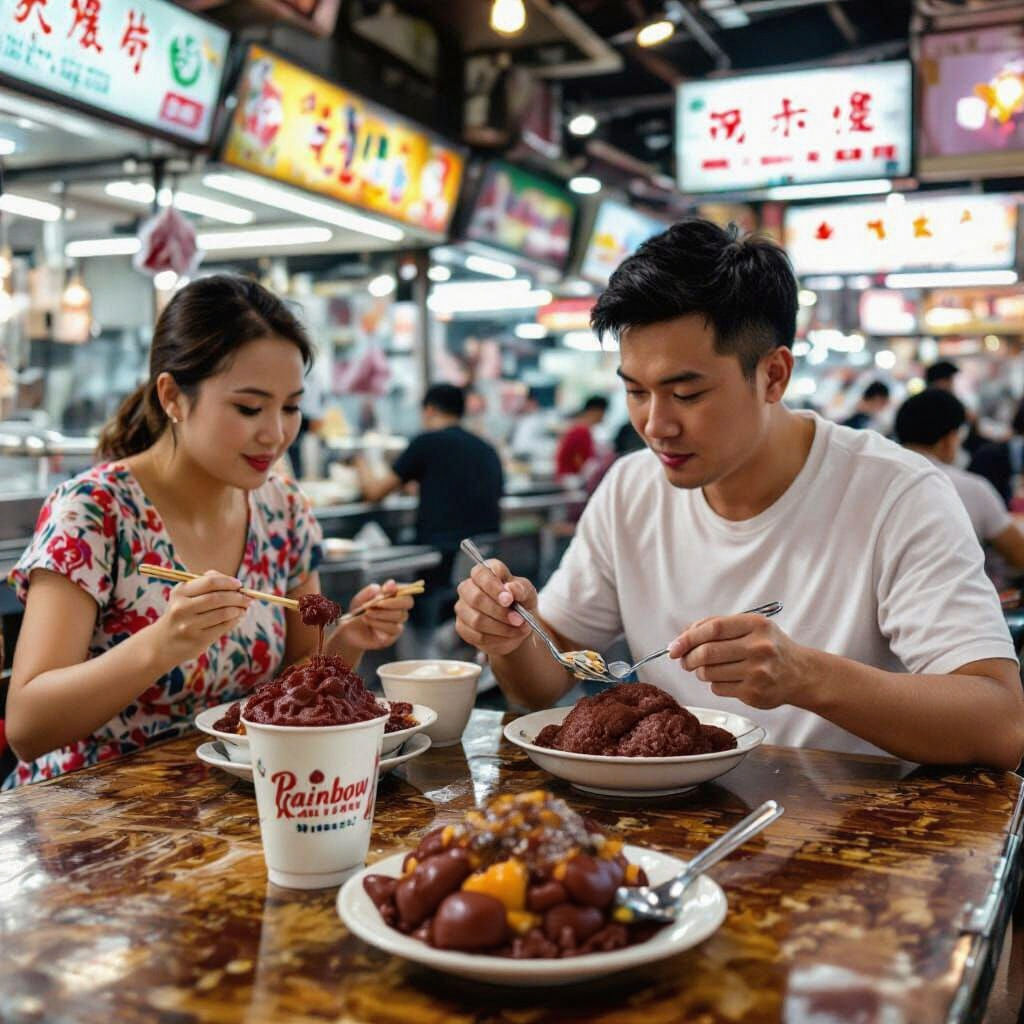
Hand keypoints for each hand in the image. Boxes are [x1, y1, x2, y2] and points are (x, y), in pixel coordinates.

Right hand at [151, 570, 250, 665]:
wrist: (162, 643)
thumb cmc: (181, 613)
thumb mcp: (185, 595)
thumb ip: (206, 583)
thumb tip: (235, 583)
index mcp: (180, 592)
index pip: (210, 582)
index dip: (228, 582)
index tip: (239, 585)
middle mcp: (182, 608)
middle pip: (218, 598)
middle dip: (237, 597)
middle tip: (248, 598)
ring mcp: (190, 625)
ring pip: (223, 613)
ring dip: (238, 609)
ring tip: (244, 608)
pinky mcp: (198, 640)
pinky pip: (223, 627)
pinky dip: (234, 620)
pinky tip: (237, 617)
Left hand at [336, 579, 411, 650]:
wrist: (350, 631)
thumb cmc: (357, 613)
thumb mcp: (360, 600)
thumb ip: (370, 592)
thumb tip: (381, 587)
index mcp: (393, 597)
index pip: (405, 590)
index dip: (399, 588)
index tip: (385, 589)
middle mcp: (399, 609)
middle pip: (408, 602)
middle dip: (393, 602)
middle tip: (378, 603)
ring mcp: (398, 622)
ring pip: (400, 615)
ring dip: (382, 613)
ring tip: (367, 613)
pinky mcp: (393, 635)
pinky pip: (393, 628)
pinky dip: (379, 623)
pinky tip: (367, 620)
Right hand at [455, 559, 536, 656]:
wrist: (517, 624)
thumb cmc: (520, 601)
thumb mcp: (527, 592)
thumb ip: (520, 589)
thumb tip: (510, 589)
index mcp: (483, 573)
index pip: (480, 573)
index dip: (493, 586)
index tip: (509, 599)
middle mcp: (468, 588)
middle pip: (476, 598)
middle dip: (499, 611)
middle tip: (518, 619)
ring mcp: (462, 608)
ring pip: (476, 620)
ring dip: (501, 627)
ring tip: (518, 629)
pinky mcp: (462, 627)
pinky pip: (477, 636)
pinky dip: (497, 639)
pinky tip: (509, 636)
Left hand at [668, 614, 808, 709]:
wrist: (800, 674)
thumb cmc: (769, 647)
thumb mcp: (750, 627)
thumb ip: (717, 626)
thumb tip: (682, 638)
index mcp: (755, 625)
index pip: (712, 628)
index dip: (688, 637)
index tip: (674, 646)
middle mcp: (759, 647)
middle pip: (707, 652)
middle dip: (688, 658)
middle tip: (685, 660)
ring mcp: (758, 672)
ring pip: (709, 673)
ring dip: (700, 672)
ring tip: (706, 669)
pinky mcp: (754, 693)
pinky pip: (718, 688)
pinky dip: (714, 684)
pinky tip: (726, 679)